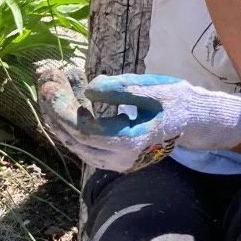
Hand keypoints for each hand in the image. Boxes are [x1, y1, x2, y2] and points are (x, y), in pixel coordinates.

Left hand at [37, 66, 240, 172]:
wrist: (194, 122)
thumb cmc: (178, 102)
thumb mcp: (155, 89)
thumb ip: (122, 89)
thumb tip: (89, 89)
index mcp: (132, 141)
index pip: (85, 130)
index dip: (63, 108)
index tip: (53, 82)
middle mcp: (120, 159)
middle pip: (74, 138)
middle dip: (54, 108)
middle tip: (46, 78)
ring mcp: (115, 163)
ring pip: (74, 143)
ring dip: (58, 116)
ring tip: (52, 85)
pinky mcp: (112, 159)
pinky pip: (82, 144)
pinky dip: (69, 123)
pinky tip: (66, 100)